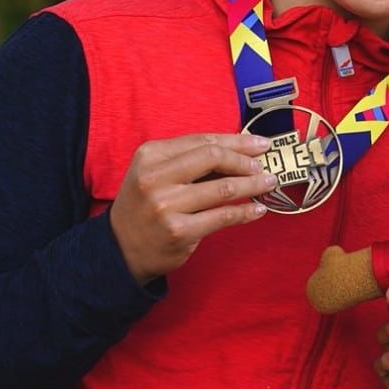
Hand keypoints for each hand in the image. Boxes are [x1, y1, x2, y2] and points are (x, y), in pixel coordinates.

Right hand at [109, 133, 276, 283]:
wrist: (121, 248)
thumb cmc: (146, 206)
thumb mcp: (157, 173)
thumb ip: (191, 161)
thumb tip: (241, 150)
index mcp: (150, 155)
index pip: (202, 140)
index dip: (237, 141)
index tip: (260, 144)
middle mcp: (155, 177)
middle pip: (213, 157)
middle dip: (246, 160)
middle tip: (263, 166)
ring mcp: (165, 205)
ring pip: (223, 188)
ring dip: (252, 185)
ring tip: (268, 183)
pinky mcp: (178, 231)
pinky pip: (222, 216)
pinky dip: (245, 212)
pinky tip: (258, 209)